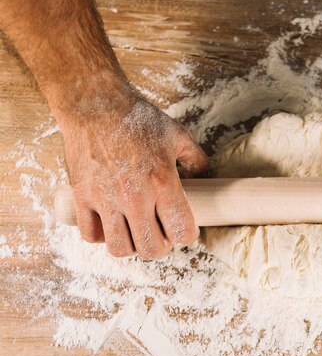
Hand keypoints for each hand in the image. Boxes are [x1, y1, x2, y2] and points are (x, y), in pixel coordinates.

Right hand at [58, 88, 209, 259]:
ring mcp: (106, 200)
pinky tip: (111, 222)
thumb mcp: (178, 136)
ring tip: (135, 230)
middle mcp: (135, 196)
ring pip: (120, 249)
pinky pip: (92, 235)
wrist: (95, 106)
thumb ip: (197, 160)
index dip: (187, 235)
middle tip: (160, 232)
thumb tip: (205, 178)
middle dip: (161, 246)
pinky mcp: (82, 198)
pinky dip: (102, 235)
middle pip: (152, 249)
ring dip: (132, 245)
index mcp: (163, 182)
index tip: (183, 227)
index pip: (182, 232)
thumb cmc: (138, 120)